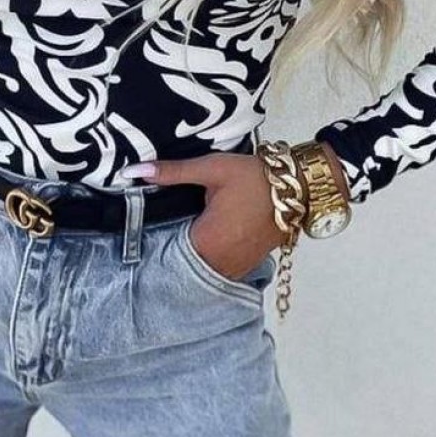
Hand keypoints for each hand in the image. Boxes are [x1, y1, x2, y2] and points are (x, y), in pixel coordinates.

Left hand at [120, 153, 282, 280]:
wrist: (300, 186)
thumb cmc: (256, 177)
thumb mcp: (211, 169)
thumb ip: (172, 173)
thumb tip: (135, 171)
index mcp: (207, 243)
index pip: (167, 257)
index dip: (154, 246)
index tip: (143, 236)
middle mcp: (222, 263)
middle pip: (185, 264)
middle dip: (173, 250)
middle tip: (164, 229)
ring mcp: (238, 266)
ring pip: (204, 268)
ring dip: (194, 255)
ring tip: (188, 231)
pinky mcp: (250, 263)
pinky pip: (222, 266)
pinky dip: (212, 256)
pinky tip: (211, 235)